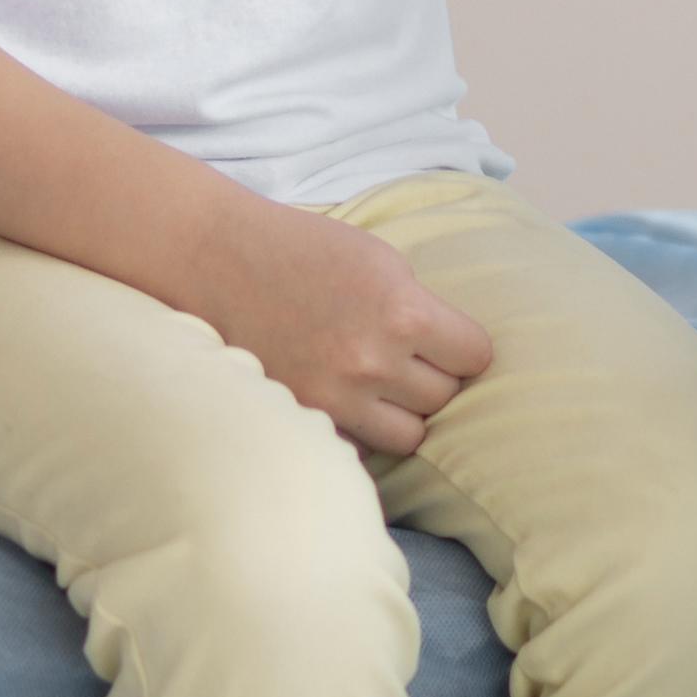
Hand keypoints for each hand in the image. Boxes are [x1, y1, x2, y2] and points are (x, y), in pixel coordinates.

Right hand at [178, 195, 494, 456]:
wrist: (222, 261)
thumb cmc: (305, 250)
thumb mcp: (382, 262)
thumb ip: (420, 309)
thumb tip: (454, 352)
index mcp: (403, 312)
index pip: (474, 357)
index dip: (465, 349)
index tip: (450, 344)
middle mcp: (373, 362)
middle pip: (444, 398)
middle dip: (434, 379)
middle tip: (411, 361)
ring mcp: (337, 397)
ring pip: (409, 436)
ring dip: (404, 413)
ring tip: (384, 387)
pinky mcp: (305, 414)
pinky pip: (361, 446)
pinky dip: (363, 430)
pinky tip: (351, 402)